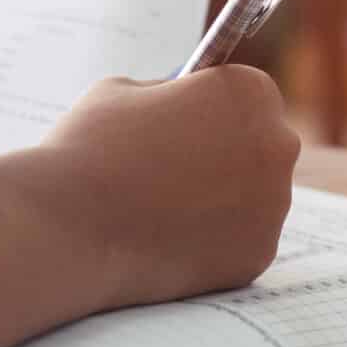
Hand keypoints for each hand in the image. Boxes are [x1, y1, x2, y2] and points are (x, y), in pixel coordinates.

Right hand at [30, 65, 298, 309]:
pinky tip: (170, 236)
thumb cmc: (90, 149)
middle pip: (260, 144)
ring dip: (221, 198)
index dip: (213, 108)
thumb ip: (167, 94)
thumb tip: (183, 108)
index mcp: (248, 92)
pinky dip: (213, 241)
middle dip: (226, 153)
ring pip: (254, 197)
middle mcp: (276, 144)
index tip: (189, 122)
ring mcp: (273, 205)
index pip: (247, 94)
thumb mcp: (124, 91)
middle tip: (177, 167)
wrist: (69, 225)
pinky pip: (241, 241)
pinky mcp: (257, 255)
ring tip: (164, 205)